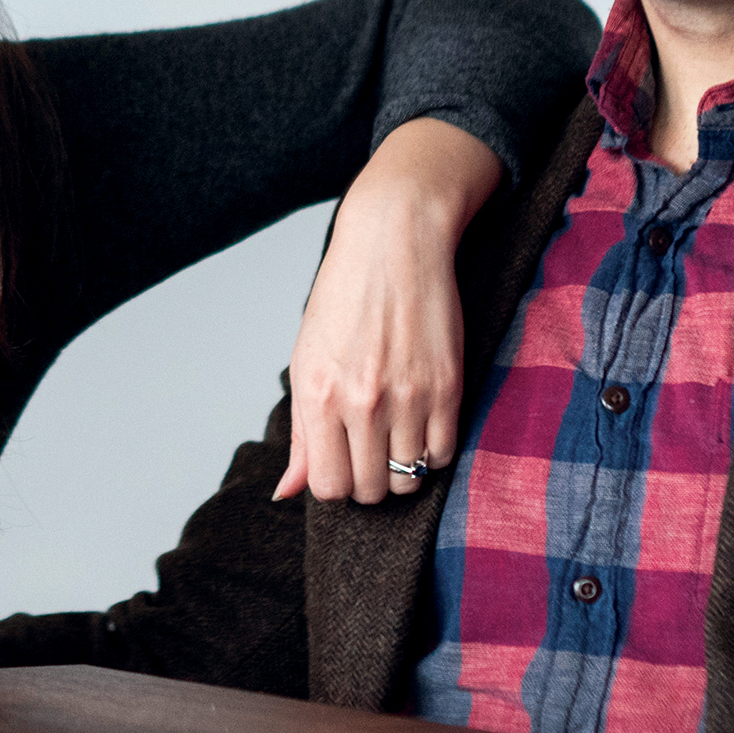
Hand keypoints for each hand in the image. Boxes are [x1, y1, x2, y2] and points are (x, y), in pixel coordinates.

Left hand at [276, 118, 499, 504]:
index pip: (327, 487)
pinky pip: (442, 453)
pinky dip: (432, 450)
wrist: (394, 241)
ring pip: (409, 479)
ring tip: (396, 435)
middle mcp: (361, 401)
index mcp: (317, 394)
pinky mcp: (447, 387)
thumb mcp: (306, 360)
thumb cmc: (343, 297)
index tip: (342, 462)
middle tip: (370, 450)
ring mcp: (408, 397)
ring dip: (402, 468)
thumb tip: (285, 491)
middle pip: (370, 490)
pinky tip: (421, 425)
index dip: (335, 483)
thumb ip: (301, 432)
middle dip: (369, 481)